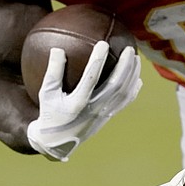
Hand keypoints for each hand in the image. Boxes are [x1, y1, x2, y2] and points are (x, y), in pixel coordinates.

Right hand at [27, 42, 141, 160]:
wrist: (57, 143)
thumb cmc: (50, 114)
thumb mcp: (46, 94)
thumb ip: (53, 72)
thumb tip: (57, 48)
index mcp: (77, 103)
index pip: (90, 78)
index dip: (98, 60)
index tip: (103, 43)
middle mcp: (94, 109)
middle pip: (115, 85)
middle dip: (125, 66)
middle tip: (129, 48)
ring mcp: (103, 114)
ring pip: (124, 93)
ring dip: (132, 75)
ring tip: (136, 58)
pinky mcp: (108, 117)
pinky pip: (125, 102)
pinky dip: (133, 89)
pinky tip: (137, 78)